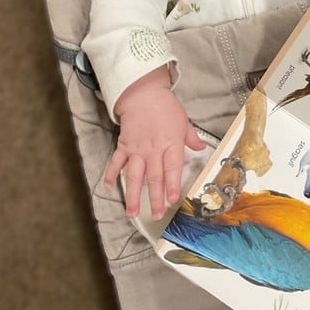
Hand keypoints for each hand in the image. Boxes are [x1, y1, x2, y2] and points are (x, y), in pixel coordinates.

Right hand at [104, 67, 204, 219]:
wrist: (144, 94)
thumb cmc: (165, 107)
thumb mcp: (183, 121)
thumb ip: (191, 138)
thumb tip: (201, 148)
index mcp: (171, 144)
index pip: (172, 168)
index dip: (172, 185)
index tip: (172, 200)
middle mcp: (153, 150)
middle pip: (154, 177)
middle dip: (155, 198)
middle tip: (156, 215)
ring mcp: (137, 149)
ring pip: (134, 176)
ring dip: (132, 196)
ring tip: (132, 213)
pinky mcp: (124, 146)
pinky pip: (116, 162)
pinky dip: (111, 175)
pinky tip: (108, 187)